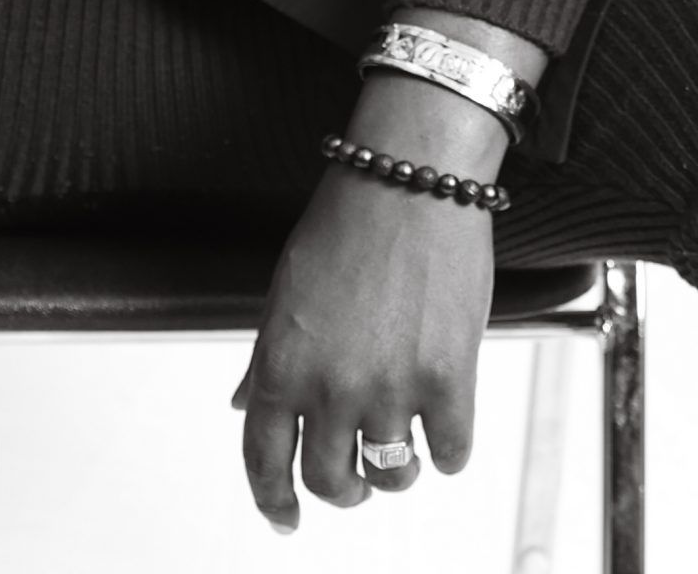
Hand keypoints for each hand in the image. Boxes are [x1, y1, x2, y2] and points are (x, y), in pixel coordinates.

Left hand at [231, 157, 492, 530]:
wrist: (408, 181)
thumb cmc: (345, 222)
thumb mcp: (285, 290)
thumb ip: (266, 356)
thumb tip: (246, 405)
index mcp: (281, 362)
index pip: (264, 459)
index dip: (272, 500)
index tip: (285, 517)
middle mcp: (331, 386)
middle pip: (330, 481)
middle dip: (341, 490)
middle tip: (353, 480)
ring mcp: (392, 389)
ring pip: (391, 478)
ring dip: (394, 472)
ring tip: (400, 447)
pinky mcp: (449, 381)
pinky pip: (451, 453)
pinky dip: (447, 450)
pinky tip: (442, 425)